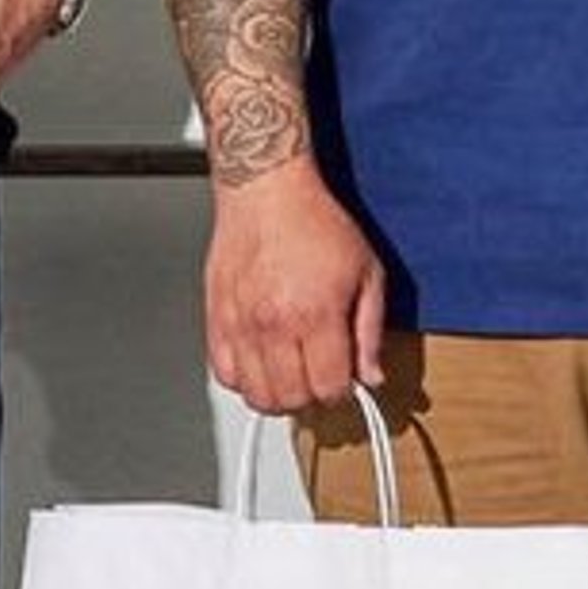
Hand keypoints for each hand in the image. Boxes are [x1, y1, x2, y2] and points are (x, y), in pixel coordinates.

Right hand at [205, 158, 388, 414]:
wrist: (266, 189)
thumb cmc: (314, 222)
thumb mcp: (366, 272)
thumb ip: (370, 330)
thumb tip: (371, 373)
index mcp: (315, 314)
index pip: (329, 388)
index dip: (343, 389)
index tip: (344, 376)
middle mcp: (273, 324)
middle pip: (290, 399)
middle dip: (311, 395)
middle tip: (318, 376)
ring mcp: (240, 323)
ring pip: (255, 394)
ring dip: (277, 394)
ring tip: (290, 374)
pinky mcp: (216, 317)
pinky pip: (223, 373)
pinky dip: (243, 378)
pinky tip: (261, 362)